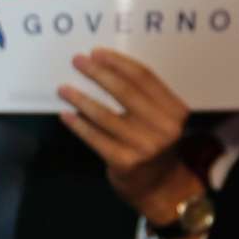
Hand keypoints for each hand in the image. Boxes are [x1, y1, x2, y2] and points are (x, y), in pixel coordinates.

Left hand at [59, 51, 198, 224]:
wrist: (160, 186)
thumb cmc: (153, 144)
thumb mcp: (160, 119)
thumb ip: (143, 97)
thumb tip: (103, 66)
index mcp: (175, 110)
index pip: (144, 77)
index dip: (118, 62)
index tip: (97, 52)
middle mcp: (164, 127)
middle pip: (125, 91)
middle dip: (98, 73)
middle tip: (77, 61)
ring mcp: (145, 146)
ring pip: (105, 114)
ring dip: (80, 98)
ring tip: (63, 89)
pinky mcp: (125, 162)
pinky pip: (95, 138)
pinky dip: (78, 125)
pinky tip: (66, 115)